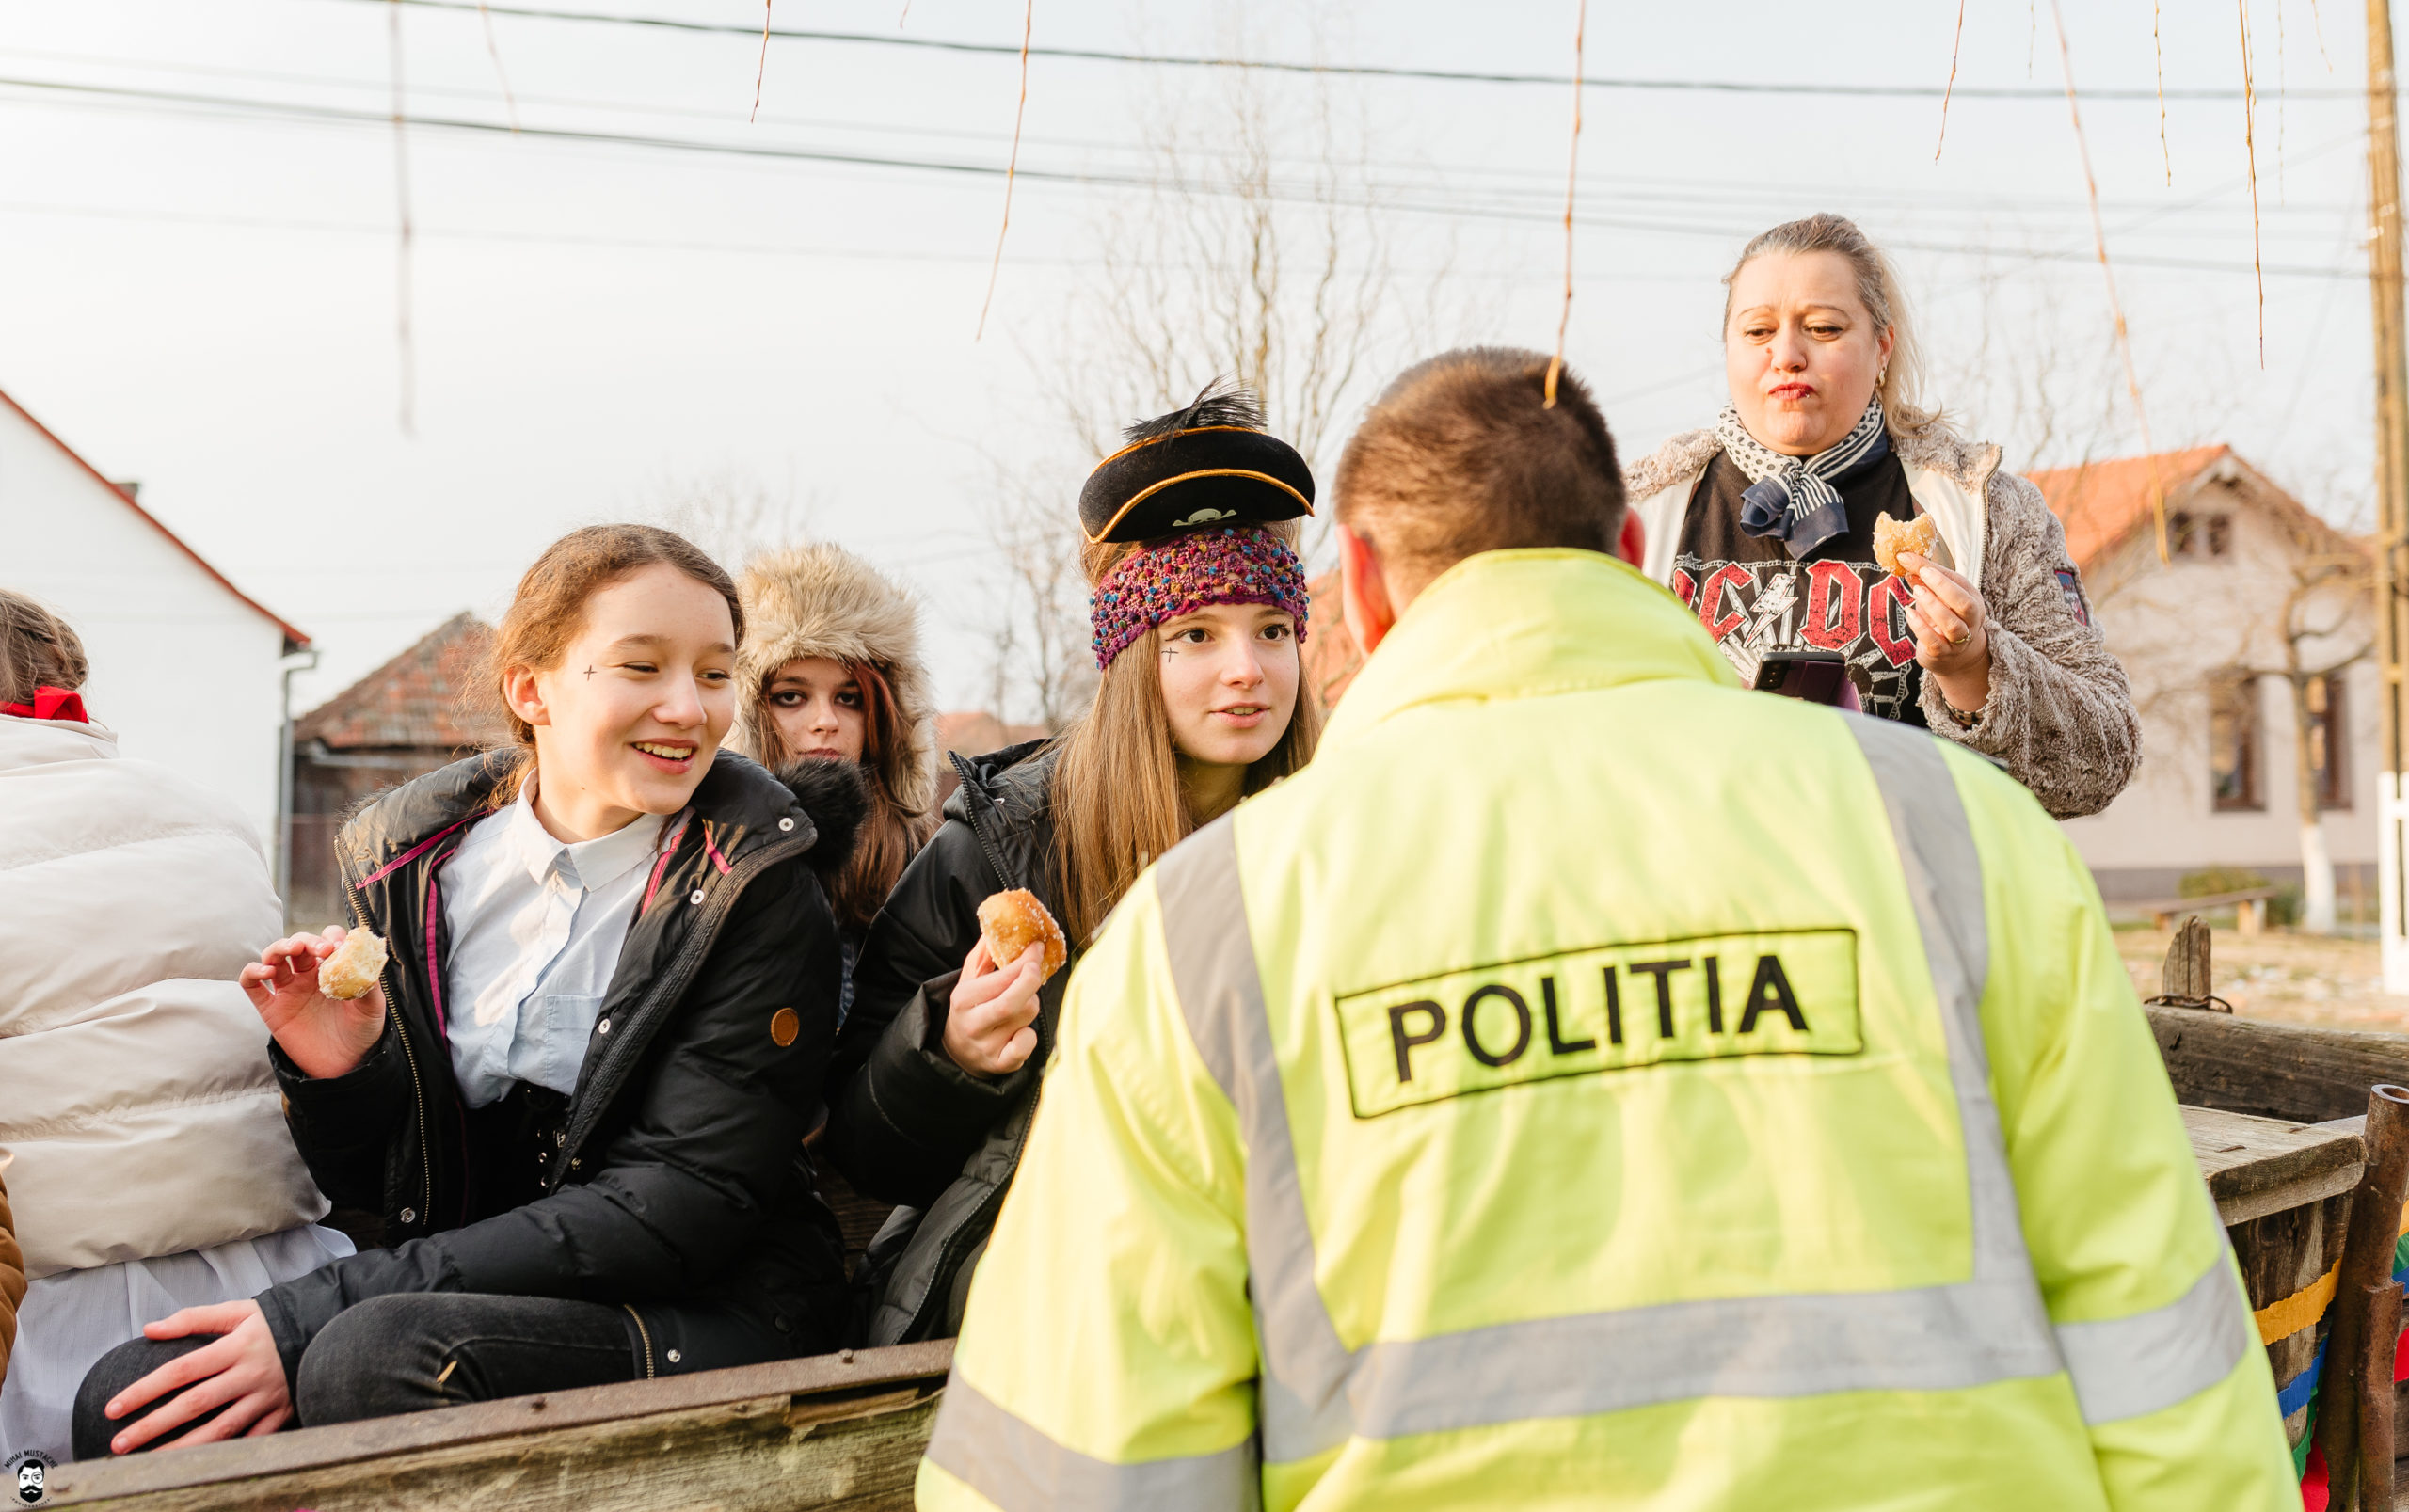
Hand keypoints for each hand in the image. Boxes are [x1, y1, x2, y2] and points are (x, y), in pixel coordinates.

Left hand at [102, 1301, 290, 1453]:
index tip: (114, 1407)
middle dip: (154, 1425)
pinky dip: (225, 1455)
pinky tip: (197, 1467)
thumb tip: (150, 1329)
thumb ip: (193, 1318)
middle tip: (119, 1443)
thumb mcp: (237, 1311)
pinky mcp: (281, 1413)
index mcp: (235, 1347)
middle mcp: (250, 1374)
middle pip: (195, 1404)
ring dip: (181, 1449)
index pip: (181, 1370)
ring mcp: (266, 1397)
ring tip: (147, 1463)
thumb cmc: (271, 1322)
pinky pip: (251, 1440)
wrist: (323, 1329)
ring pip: (220, 1429)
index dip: (145, 1389)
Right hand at [241, 927, 385, 1080]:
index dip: (330, 937)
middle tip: (319, 949)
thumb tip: (364, 958)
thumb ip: (368, 982)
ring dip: (278, 947)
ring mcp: (288, 991)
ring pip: (273, 957)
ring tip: (290, 950)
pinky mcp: (271, 1009)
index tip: (338, 946)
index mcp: (333, 969)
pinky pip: (251, 984)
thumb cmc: (361, 1032)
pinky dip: (251, 971)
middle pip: (298, 943)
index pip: (327, 940)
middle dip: (305, 939)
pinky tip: (265, 971)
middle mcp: (308, 976)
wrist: (345, 1066)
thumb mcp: (372, 1006)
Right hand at [941, 938, 1043, 1076]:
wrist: (956, 1052)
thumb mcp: (968, 980)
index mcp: (963, 999)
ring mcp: (987, 1046)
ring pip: (1026, 1016)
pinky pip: (1027, 1044)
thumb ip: (983, 954)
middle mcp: (973, 1023)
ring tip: (1021, 1001)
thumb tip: (995, 927)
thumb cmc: (969, 1009)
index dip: (1025, 961)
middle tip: (1036, 969)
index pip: (1001, 978)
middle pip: (1014, 1001)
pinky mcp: (1000, 1063)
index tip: (1037, 948)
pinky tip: (1020, 1031)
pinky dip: (1029, 1034)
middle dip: (1032, 981)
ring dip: (1031, 1003)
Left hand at [1898, 551, 1991, 716]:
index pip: (1959, 583)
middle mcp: (1970, 620)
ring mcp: (1959, 640)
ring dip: (1932, 606)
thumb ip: (1925, 579)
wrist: (1956, 657)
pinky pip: (1934, 642)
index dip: (1938, 573)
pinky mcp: (1943, 653)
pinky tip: (1909, 613)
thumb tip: (1905, 559)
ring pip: (1951, 625)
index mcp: (1972, 600)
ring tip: (1915, 591)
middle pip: (1965, 604)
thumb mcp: (1940, 596)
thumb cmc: (1946, 617)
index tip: (1917, 563)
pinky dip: (1920, 627)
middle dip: (1943, 588)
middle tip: (1921, 575)